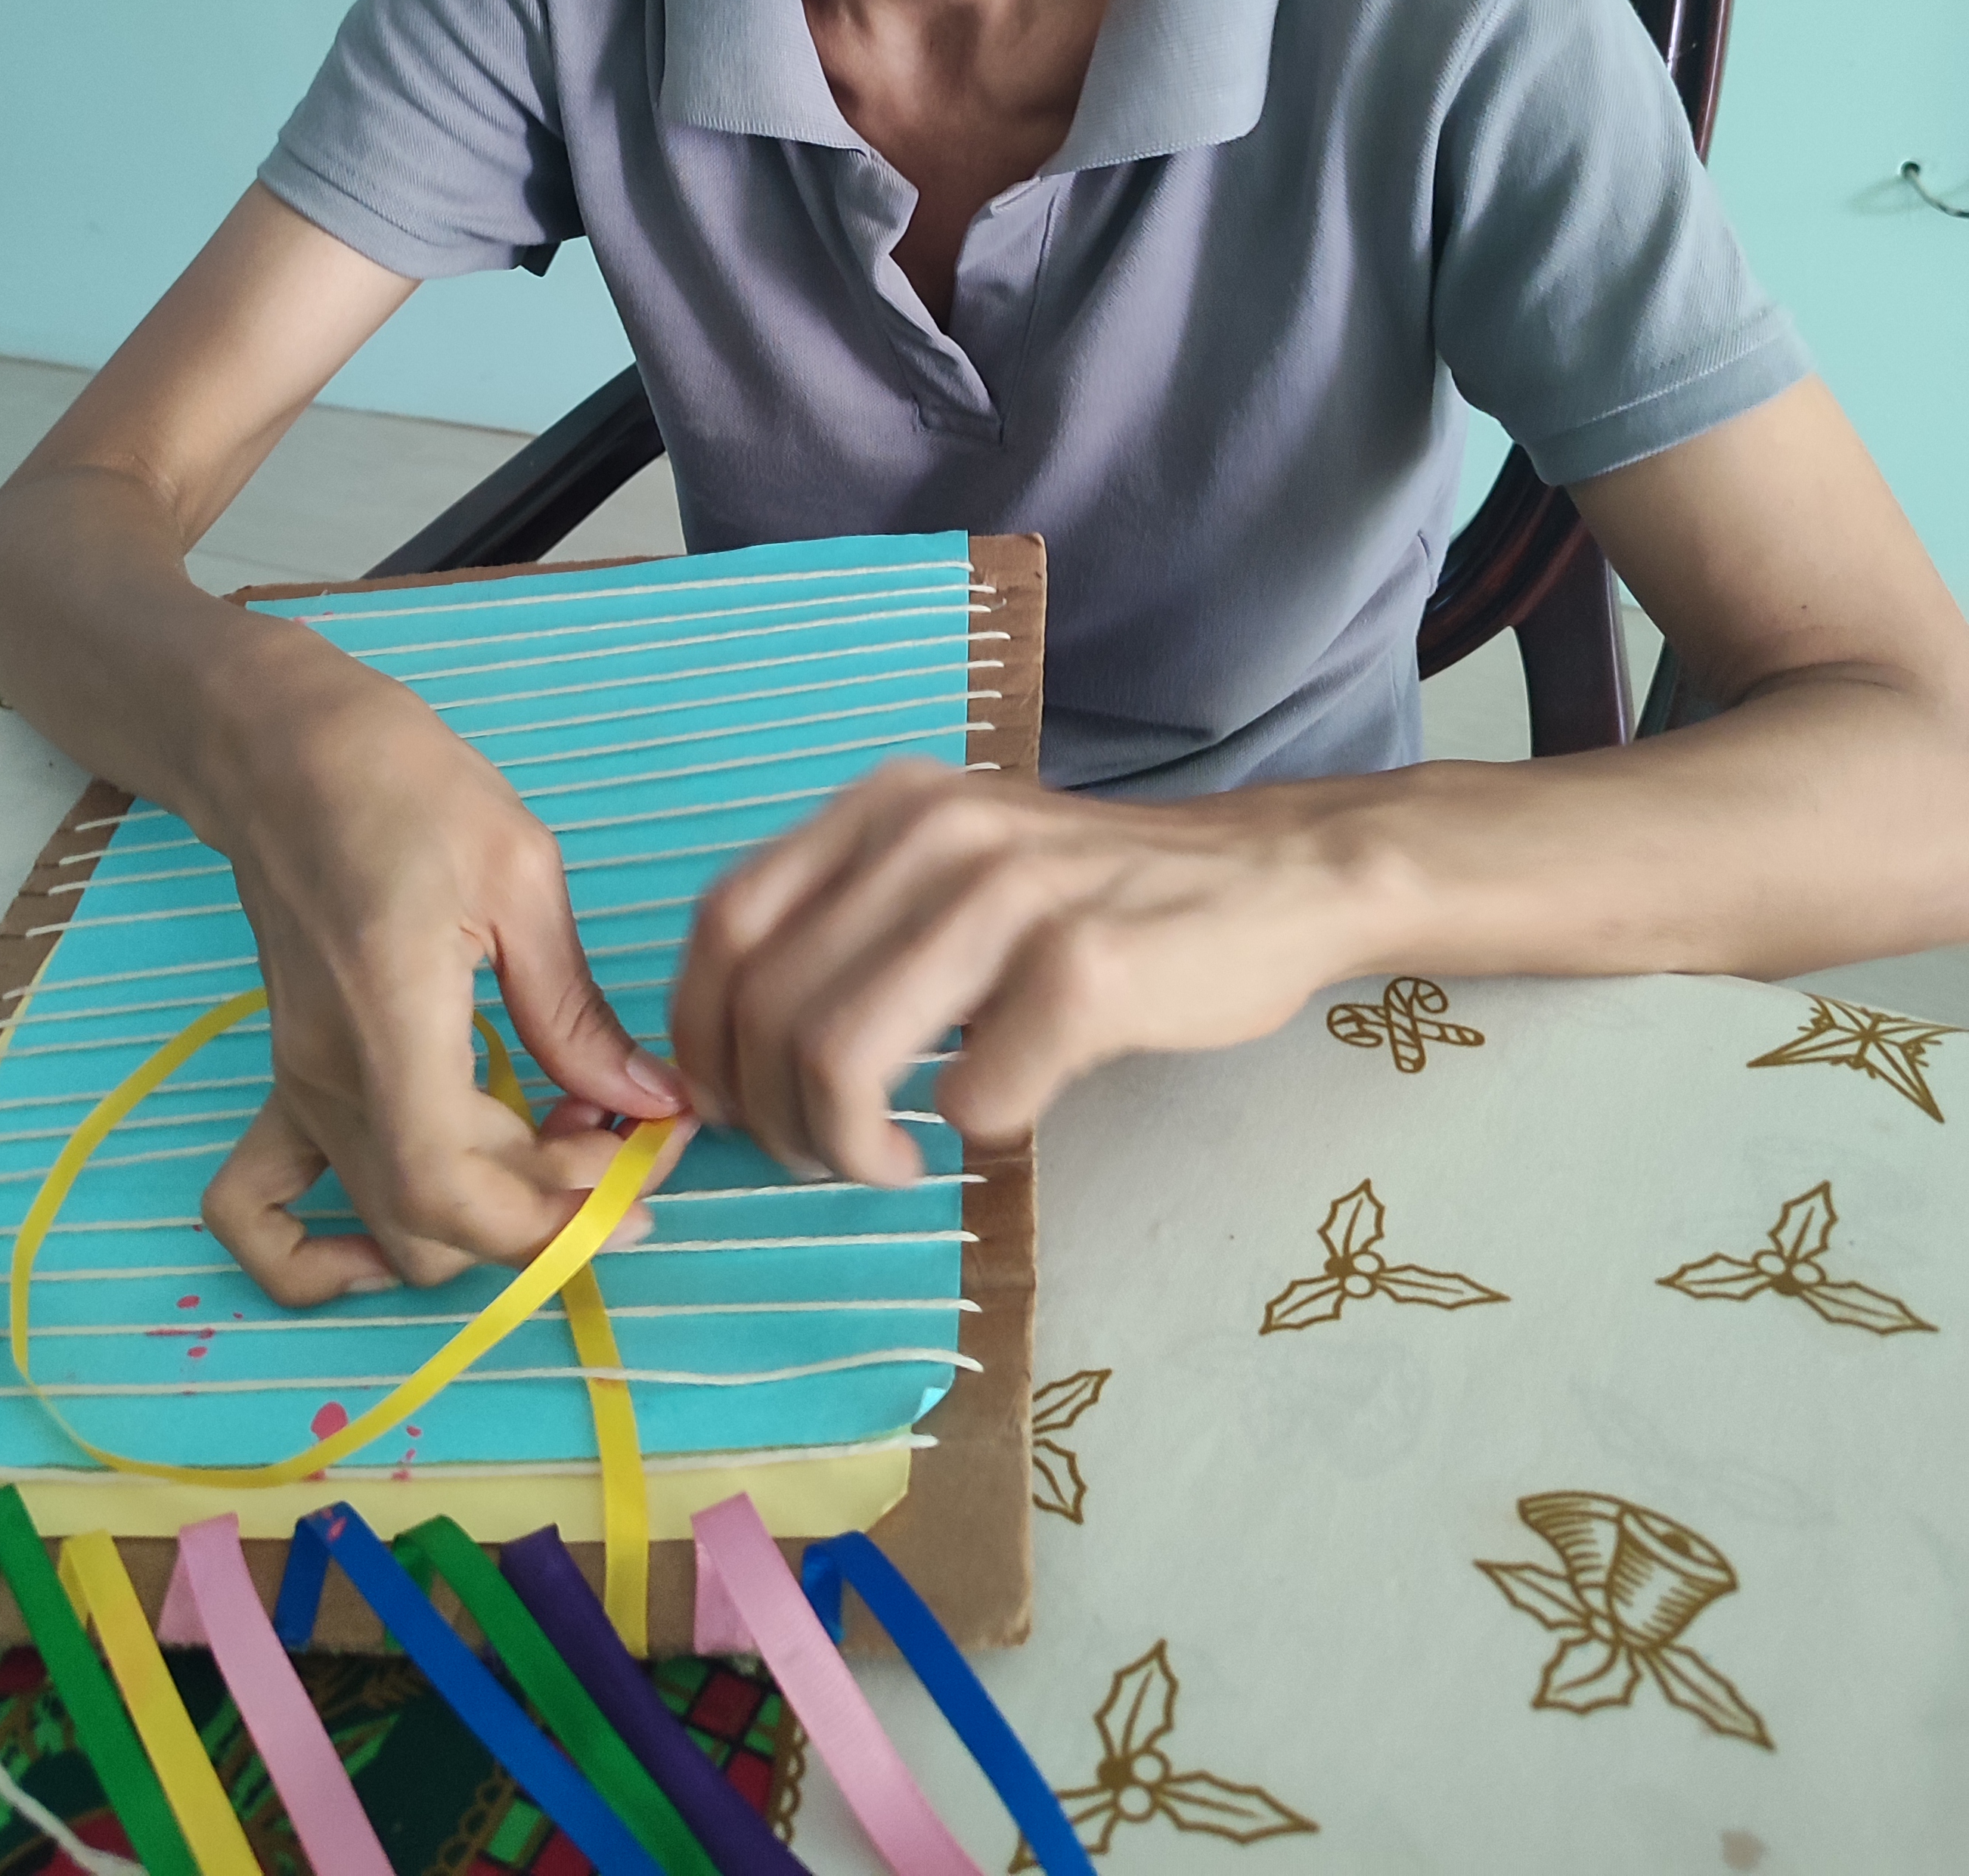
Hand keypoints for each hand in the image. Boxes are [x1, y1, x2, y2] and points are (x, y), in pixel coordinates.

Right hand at [197, 641, 688, 1304]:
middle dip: (547, 1213)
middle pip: (428, 1227)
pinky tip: (424, 1213)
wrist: (285, 749)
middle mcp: (330, 1081)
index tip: (639, 1171)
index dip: (552, 1216)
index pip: (451, 1195)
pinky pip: (269, 1208)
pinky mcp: (293, 1076)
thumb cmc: (404, 785)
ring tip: (564, 1143)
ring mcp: (300, 1087)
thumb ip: (574, 1012)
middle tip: (633, 1143)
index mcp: (389, 1028)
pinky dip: (331, 1253)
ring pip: (383, 1226)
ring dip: (483, 1217)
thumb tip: (649, 1101)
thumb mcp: (521, 876)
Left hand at [668, 759, 1392, 1182]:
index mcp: (883, 805)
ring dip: (844, 1145)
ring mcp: (1009, 893)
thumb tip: (731, 1055)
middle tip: (819, 1161)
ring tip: (888, 1166)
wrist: (1270, 878)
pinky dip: (974, 1127)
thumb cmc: (1095, 897)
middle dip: (769, 1117)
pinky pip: (976, 1093)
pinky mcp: (1086, 967)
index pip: (724, 925)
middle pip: (768, 1005)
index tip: (730, 1107)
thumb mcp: (951, 868)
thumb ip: (851, 926)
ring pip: (840, 1054)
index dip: (700, 1037)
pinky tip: (1002, 1111)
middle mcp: (932, 829)